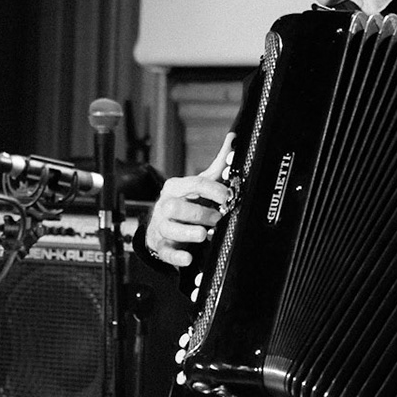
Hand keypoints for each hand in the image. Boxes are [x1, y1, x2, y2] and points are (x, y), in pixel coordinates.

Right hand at [144, 134, 233, 268]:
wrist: (162, 226)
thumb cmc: (185, 202)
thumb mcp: (199, 183)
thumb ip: (217, 165)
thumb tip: (234, 139)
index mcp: (175, 187)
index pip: (194, 184)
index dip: (212, 190)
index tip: (227, 197)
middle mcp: (166, 205)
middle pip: (177, 207)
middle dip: (200, 213)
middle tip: (218, 218)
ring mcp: (162, 226)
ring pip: (169, 228)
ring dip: (188, 232)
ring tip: (204, 234)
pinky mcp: (161, 246)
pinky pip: (166, 252)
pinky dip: (177, 256)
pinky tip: (188, 258)